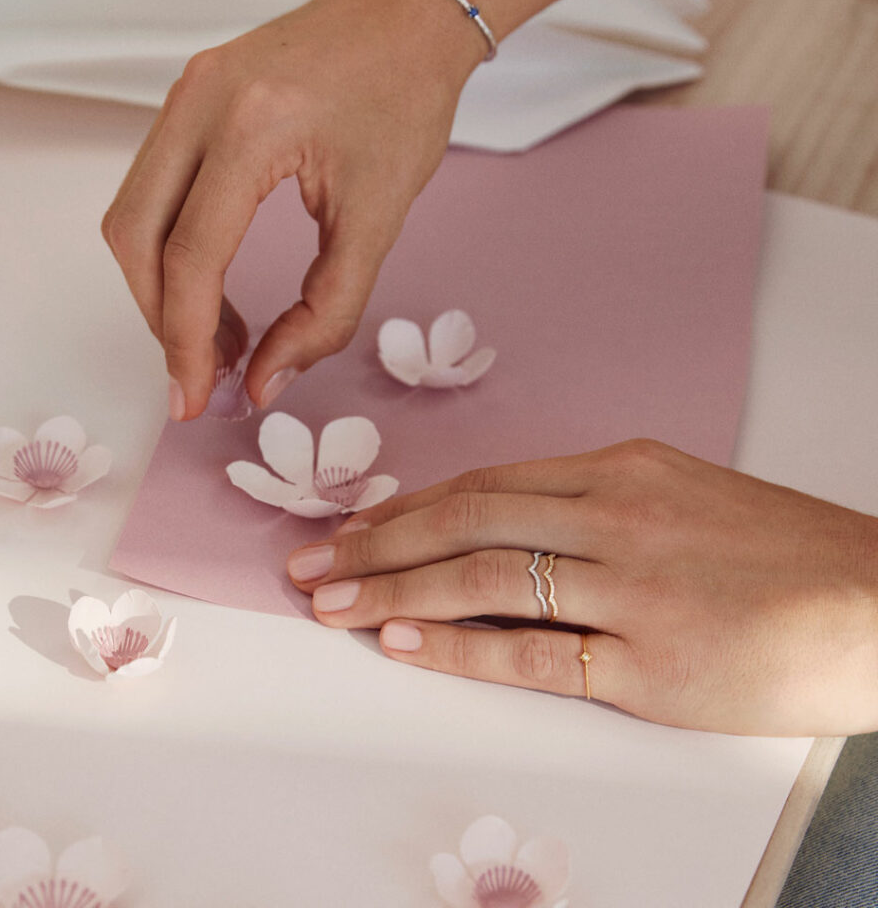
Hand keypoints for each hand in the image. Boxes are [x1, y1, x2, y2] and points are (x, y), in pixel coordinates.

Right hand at [101, 0, 482, 418]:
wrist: (409, 14)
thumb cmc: (407, 103)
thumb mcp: (381, 217)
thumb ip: (327, 311)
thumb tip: (265, 382)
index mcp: (250, 127)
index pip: (190, 257)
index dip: (186, 343)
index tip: (195, 401)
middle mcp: (198, 102)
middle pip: (136, 238)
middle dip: (161, 320)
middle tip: (204, 376)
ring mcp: (185, 92)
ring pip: (133, 213)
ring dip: (161, 286)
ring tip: (218, 337)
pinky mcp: (189, 94)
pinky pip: (153, 185)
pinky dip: (170, 245)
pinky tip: (211, 282)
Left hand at [286, 439, 877, 735]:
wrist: (875, 599)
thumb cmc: (776, 549)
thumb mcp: (677, 495)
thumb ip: (592, 505)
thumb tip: (505, 525)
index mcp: (618, 469)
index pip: (485, 484)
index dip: (408, 508)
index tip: (354, 527)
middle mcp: (613, 515)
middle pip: (466, 520)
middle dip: (377, 542)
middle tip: (312, 564)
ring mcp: (628, 587)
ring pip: (482, 579)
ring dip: (394, 590)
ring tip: (332, 603)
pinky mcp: (649, 662)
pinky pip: (532, 651)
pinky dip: (458, 646)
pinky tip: (402, 642)